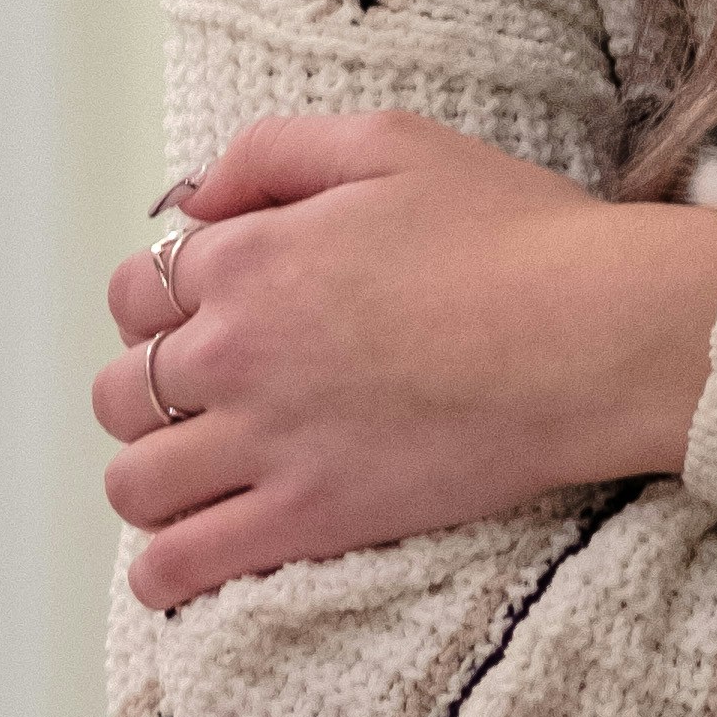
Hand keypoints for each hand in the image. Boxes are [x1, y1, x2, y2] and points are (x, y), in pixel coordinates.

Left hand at [95, 114, 716, 609]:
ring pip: (135, 483)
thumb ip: (273, 153)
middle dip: (150, 392)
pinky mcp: (308, 519)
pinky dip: (164, 572)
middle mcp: (235, 350)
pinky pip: (182, 565)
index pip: (137, 293)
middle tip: (210, 399)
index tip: (207, 321)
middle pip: (121, 390)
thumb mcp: (390, 143)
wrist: (595, 333)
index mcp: (248, 256)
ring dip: (152, 480)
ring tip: (201, 478)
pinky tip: (186, 562)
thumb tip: (192, 197)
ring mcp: (266, 442)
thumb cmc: (514, 233)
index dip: (162, 306)